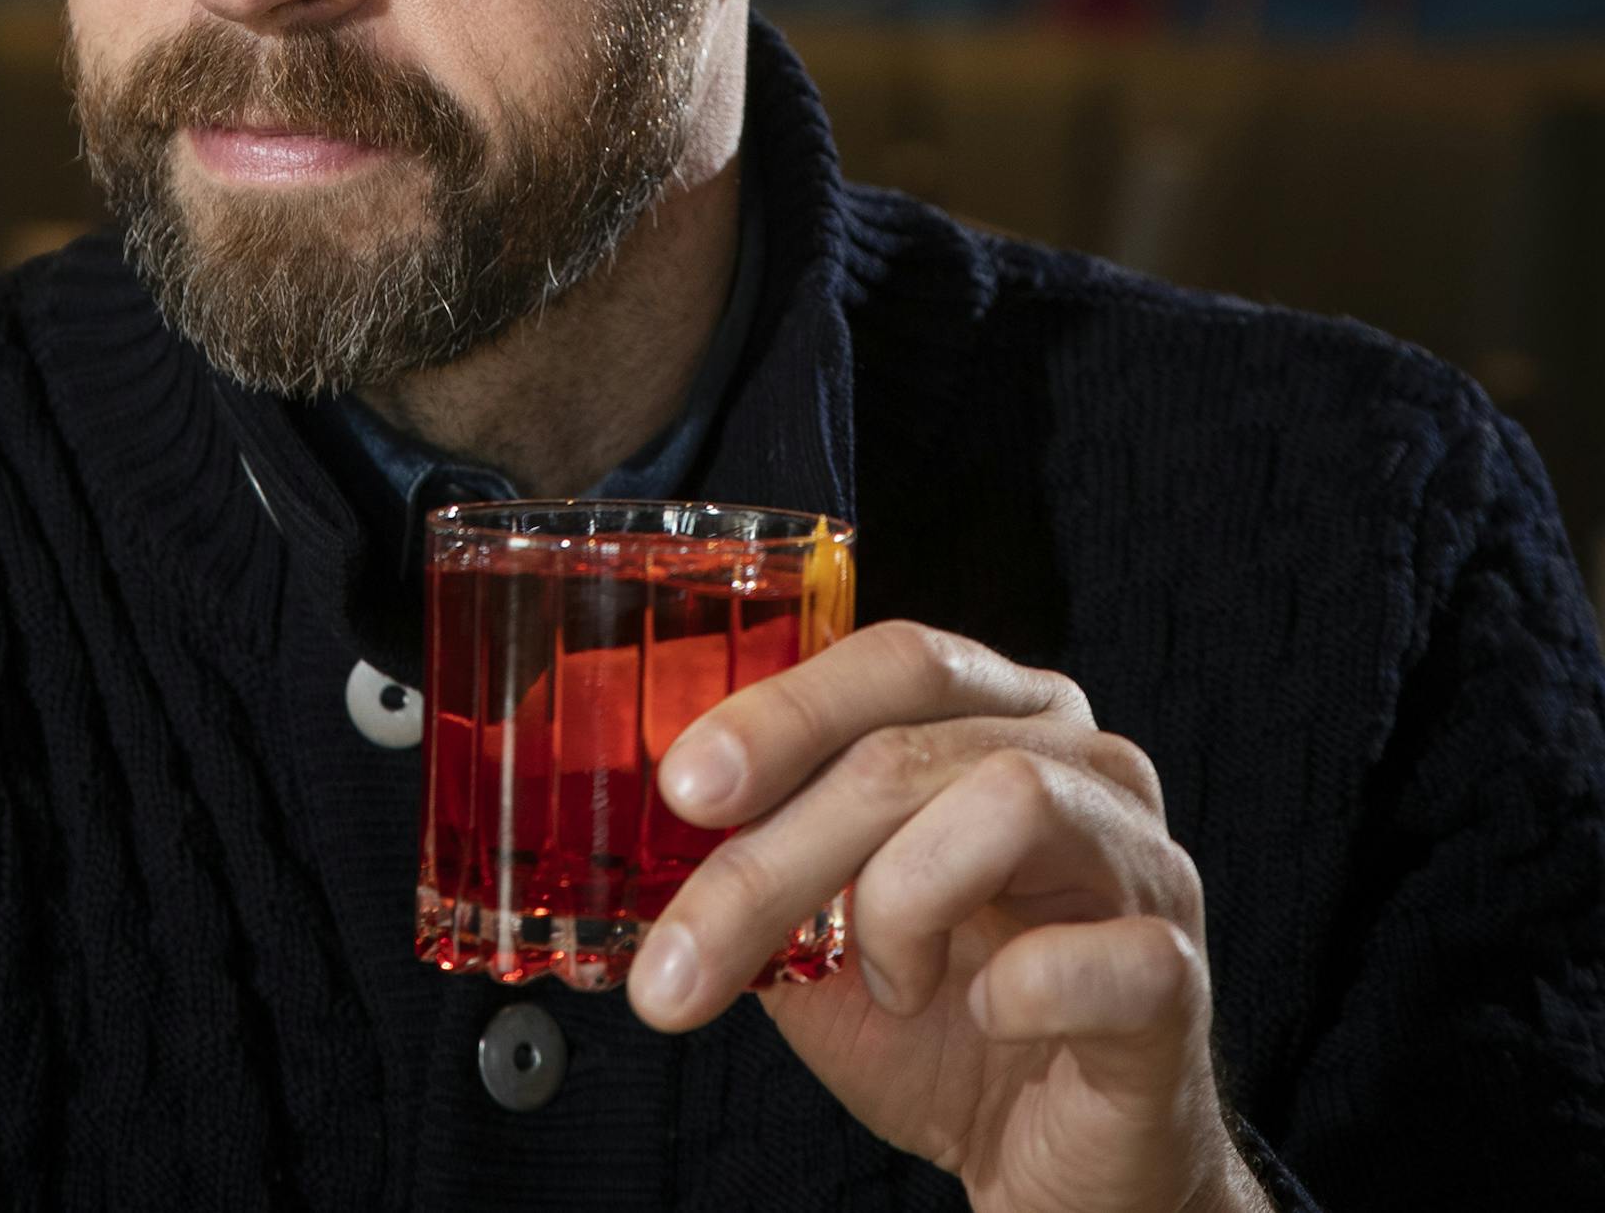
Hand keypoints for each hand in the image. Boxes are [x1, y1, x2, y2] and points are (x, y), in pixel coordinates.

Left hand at [626, 621, 1269, 1212]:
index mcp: (1000, 719)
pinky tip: (983, 1017)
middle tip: (686, 952)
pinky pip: (1102, 951)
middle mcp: (1084, 763)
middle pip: (912, 746)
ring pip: (1010, 801)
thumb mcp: (820, 927)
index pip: (895, 661)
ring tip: (885, 983)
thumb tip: (648, 825)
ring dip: (900, 908)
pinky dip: (1015, 989)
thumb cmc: (939, 1024)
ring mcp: (1144, 861)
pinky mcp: (1175, 975)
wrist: (1051, 1168)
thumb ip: (764, 855)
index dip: (783, 710)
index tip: (685, 787)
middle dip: (777, 850)